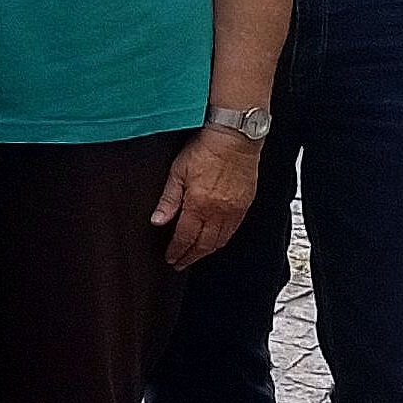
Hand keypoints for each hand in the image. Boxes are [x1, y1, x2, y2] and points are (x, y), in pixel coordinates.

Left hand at [150, 128, 261, 268]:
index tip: (170, 259)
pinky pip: (233, 231)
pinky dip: (221, 241)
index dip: (176, 251)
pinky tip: (214, 241)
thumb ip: (168, 199)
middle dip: (190, 256)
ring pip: (219, 241)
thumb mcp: (177, 172)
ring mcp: (234, 211)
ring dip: (205, 252)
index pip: (185, 237)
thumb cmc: (205, 150)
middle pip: (203, 244)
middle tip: (179, 264)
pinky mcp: (245, 205)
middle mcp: (218, 212)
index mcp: (199, 205)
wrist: (235, 138)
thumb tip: (157, 221)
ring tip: (194, 256)